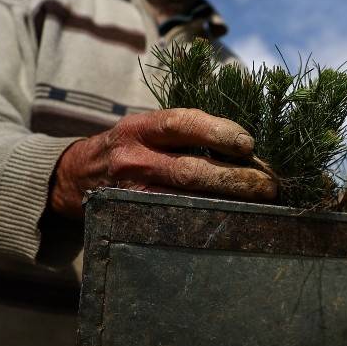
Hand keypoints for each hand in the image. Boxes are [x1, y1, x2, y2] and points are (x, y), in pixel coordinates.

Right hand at [48, 108, 275, 217]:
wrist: (77, 175)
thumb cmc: (132, 146)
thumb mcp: (149, 128)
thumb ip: (188, 132)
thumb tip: (247, 146)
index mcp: (141, 128)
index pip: (181, 124)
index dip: (217, 131)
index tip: (249, 143)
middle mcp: (134, 159)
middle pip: (190, 170)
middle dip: (234, 178)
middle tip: (268, 185)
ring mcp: (132, 193)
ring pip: (185, 200)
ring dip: (227, 204)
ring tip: (260, 205)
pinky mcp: (132, 218)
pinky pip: (174, 221)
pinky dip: (206, 220)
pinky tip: (232, 221)